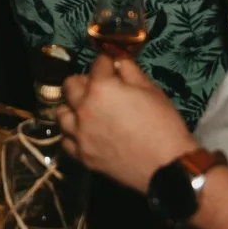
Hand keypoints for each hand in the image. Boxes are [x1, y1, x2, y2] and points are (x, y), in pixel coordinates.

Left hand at [59, 52, 196, 192]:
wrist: (166, 166)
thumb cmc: (163, 124)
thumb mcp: (151, 90)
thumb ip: (130, 71)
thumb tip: (118, 63)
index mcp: (101, 88)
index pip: (97, 64)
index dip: (107, 64)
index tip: (112, 68)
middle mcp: (84, 108)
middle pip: (70, 85)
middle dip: (84, 81)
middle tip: (98, 87)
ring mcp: (80, 133)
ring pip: (61, 113)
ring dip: (72, 108)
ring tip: (86, 111)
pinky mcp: (82, 155)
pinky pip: (66, 140)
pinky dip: (72, 134)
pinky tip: (84, 133)